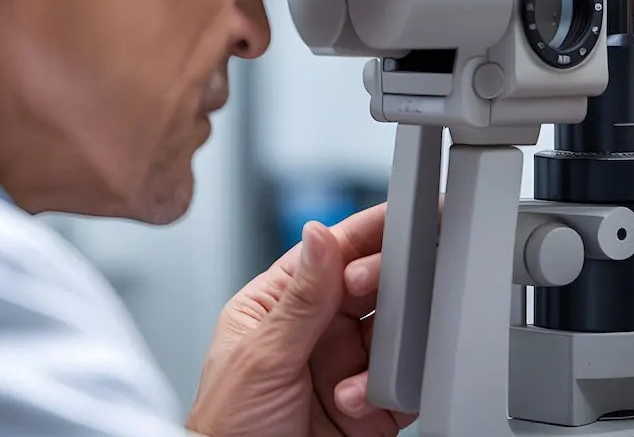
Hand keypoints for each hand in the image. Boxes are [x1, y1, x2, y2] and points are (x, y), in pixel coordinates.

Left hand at [186, 204, 413, 436]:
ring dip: (388, 346)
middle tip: (380, 290)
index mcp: (279, 305)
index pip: (332, 253)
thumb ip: (300, 297)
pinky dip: (397, 387)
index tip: (403, 217)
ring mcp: (348, 369)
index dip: (368, 233)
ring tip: (363, 365)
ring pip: (397, 334)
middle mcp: (318, 333)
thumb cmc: (226, 429)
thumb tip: (320, 233)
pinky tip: (361, 399)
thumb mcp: (261, 356)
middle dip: (385, 288)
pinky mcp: (373, 407)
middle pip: (374, 288)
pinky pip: (406, 383)